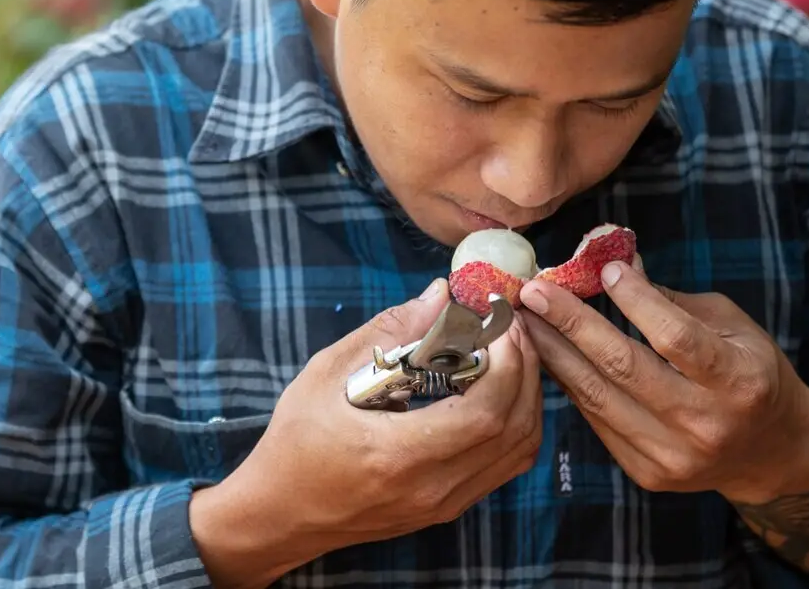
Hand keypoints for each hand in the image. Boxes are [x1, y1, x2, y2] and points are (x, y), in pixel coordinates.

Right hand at [191, 278, 540, 587]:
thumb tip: (440, 295)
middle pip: (514, 430)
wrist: (281, 513)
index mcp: (399, 455)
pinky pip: (505, 465)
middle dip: (525, 369)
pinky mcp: (448, 507)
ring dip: (526, 396)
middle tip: (512, 327)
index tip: (499, 322)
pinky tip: (497, 389)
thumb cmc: (295, 442)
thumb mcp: (327, 375)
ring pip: (519, 450)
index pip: (484, 414)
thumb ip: (388, 332)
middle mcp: (432, 488)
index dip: (507, 363)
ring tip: (510, 352)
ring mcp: (444, 504)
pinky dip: (514, 422)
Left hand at [517, 259, 808, 504]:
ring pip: (598, 397)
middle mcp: (706, 423)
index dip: (637, 302)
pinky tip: (547, 354)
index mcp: (739, 381)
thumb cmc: (750, 372)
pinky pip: (596, 420)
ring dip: (554, 352)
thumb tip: (615, 264)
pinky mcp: (648, 473)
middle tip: (534, 291)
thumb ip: (672, 301)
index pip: (676, 338)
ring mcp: (674, 455)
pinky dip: (569, 383)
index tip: (604, 269)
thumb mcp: (731, 327)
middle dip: (571, 323)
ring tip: (526, 319)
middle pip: (624, 367)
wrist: (770, 453)